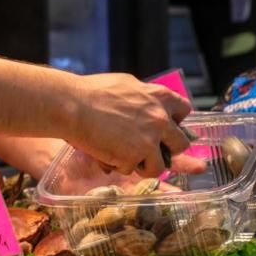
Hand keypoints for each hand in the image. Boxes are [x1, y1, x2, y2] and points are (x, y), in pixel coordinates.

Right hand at [64, 73, 193, 177]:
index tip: (165, 127)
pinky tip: (106, 155)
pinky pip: (132, 170)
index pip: (184, 110)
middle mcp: (161, 119)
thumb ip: (144, 97)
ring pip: (161, 166)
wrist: (72, 105)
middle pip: (181, 143)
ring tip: (125, 159)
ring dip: (145, 165)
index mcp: (160, 97)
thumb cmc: (92, 92)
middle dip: (167, 150)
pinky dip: (119, 166)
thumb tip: (149, 104)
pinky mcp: (134, 156)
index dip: (175, 121)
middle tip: (150, 150)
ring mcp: (149, 140)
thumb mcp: (126, 85)